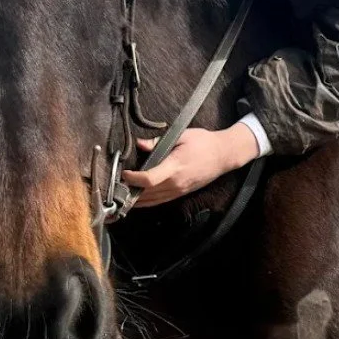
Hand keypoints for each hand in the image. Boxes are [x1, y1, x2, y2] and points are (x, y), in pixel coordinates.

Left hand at [121, 124, 259, 207]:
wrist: (224, 155)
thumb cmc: (204, 143)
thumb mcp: (181, 136)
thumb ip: (158, 142)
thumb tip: (139, 144)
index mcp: (175, 166)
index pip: (149, 179)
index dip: (133, 179)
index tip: (124, 173)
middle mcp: (176, 182)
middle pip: (147, 193)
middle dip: (129, 191)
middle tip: (115, 186)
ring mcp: (179, 190)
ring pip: (152, 200)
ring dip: (136, 200)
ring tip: (121, 196)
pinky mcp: (181, 193)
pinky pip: (160, 201)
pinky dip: (147, 202)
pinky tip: (136, 200)